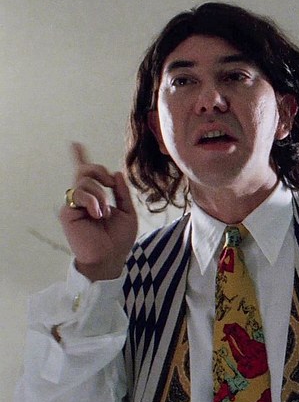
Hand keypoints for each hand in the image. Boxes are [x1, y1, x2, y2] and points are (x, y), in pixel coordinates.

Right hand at [59, 142, 137, 280]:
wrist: (110, 257)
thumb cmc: (118, 239)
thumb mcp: (128, 213)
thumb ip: (122, 193)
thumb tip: (116, 173)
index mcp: (97, 197)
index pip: (88, 175)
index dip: (81, 158)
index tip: (75, 144)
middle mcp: (83, 199)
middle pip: (85, 170)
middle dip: (98, 170)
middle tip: (109, 182)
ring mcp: (74, 204)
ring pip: (83, 180)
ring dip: (99, 193)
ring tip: (104, 212)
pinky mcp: (68, 212)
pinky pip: (78, 194)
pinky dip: (93, 201)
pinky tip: (98, 214)